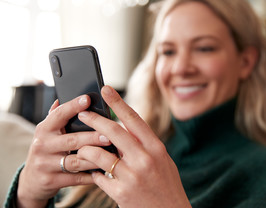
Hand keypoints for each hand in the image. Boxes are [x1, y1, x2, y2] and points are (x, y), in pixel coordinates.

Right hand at [17, 95, 111, 207]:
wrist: (32, 181)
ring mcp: (45, 164)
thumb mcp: (48, 132)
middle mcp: (42, 145)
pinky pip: (76, 178)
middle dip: (92, 138)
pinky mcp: (51, 180)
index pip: (59, 114)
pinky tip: (104, 171)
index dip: (73, 106)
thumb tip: (62, 97)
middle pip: (72, 140)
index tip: (88, 99)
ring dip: (95, 158)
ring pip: (75, 161)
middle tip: (109, 136)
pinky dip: (91, 175)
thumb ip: (56, 117)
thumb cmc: (47, 150)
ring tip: (111, 154)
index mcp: (44, 129)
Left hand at [77, 85, 190, 207]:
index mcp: (156, 148)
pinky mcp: (121, 193)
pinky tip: (93, 171)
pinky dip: (94, 172)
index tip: (106, 90)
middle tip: (83, 113)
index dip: (118, 102)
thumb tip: (125, 129)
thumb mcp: (162, 161)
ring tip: (81, 147)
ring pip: (100, 154)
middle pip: (114, 132)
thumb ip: (145, 146)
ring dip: (87, 149)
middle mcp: (145, 159)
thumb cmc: (166, 186)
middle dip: (95, 119)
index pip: (134, 119)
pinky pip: (99, 177)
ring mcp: (132, 176)